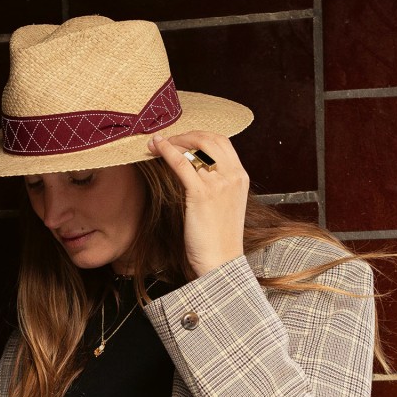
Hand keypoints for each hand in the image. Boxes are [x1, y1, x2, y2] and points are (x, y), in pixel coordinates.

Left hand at [147, 130, 248, 276]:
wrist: (222, 261)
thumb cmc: (219, 239)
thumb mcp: (225, 205)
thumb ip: (217, 185)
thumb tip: (196, 171)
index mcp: (240, 177)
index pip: (222, 143)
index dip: (200, 136)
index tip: (183, 139)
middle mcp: (233, 176)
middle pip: (209, 139)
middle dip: (186, 135)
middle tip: (168, 139)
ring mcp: (218, 184)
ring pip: (194, 148)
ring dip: (173, 141)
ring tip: (157, 144)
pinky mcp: (201, 194)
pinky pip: (181, 163)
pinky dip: (167, 151)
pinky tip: (156, 148)